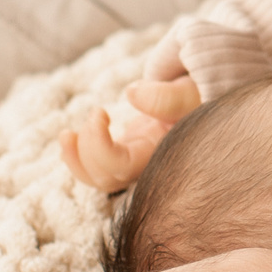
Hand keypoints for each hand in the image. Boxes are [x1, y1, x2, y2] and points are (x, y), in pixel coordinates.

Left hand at [60, 76, 199, 189]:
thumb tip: (131, 93)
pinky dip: (77, 156)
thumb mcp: (190, 93)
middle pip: (105, 177)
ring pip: (97, 178)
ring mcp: (134, 161)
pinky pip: (96, 167)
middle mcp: (144, 164)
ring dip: (75, 160)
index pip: (120, 167)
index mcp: (159, 154)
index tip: (100, 112)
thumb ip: (167, 96)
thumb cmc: (200, 97)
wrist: (204, 100)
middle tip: (96, 113)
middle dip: (87, 150)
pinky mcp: (125, 152)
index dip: (99, 147)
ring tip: (67, 135)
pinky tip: (70, 139)